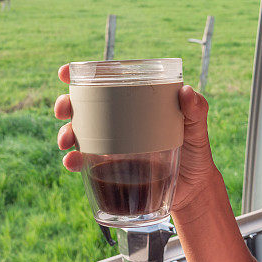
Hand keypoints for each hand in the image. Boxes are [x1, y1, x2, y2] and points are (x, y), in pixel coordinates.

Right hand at [52, 64, 221, 212]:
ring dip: (65, 134)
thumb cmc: (196, 151)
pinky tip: (71, 162)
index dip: (81, 76)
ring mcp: (111, 145)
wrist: (194, 189)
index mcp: (134, 103)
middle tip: (64, 109)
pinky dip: (73, 161)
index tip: (65, 72)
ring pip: (78, 133)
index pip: (105, 84)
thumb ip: (196, 110)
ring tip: (66, 141)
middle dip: (65, 104)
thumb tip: (186, 92)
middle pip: (83, 107)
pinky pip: (84, 163)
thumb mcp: (198, 129)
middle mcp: (118, 121)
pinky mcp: (109, 169)